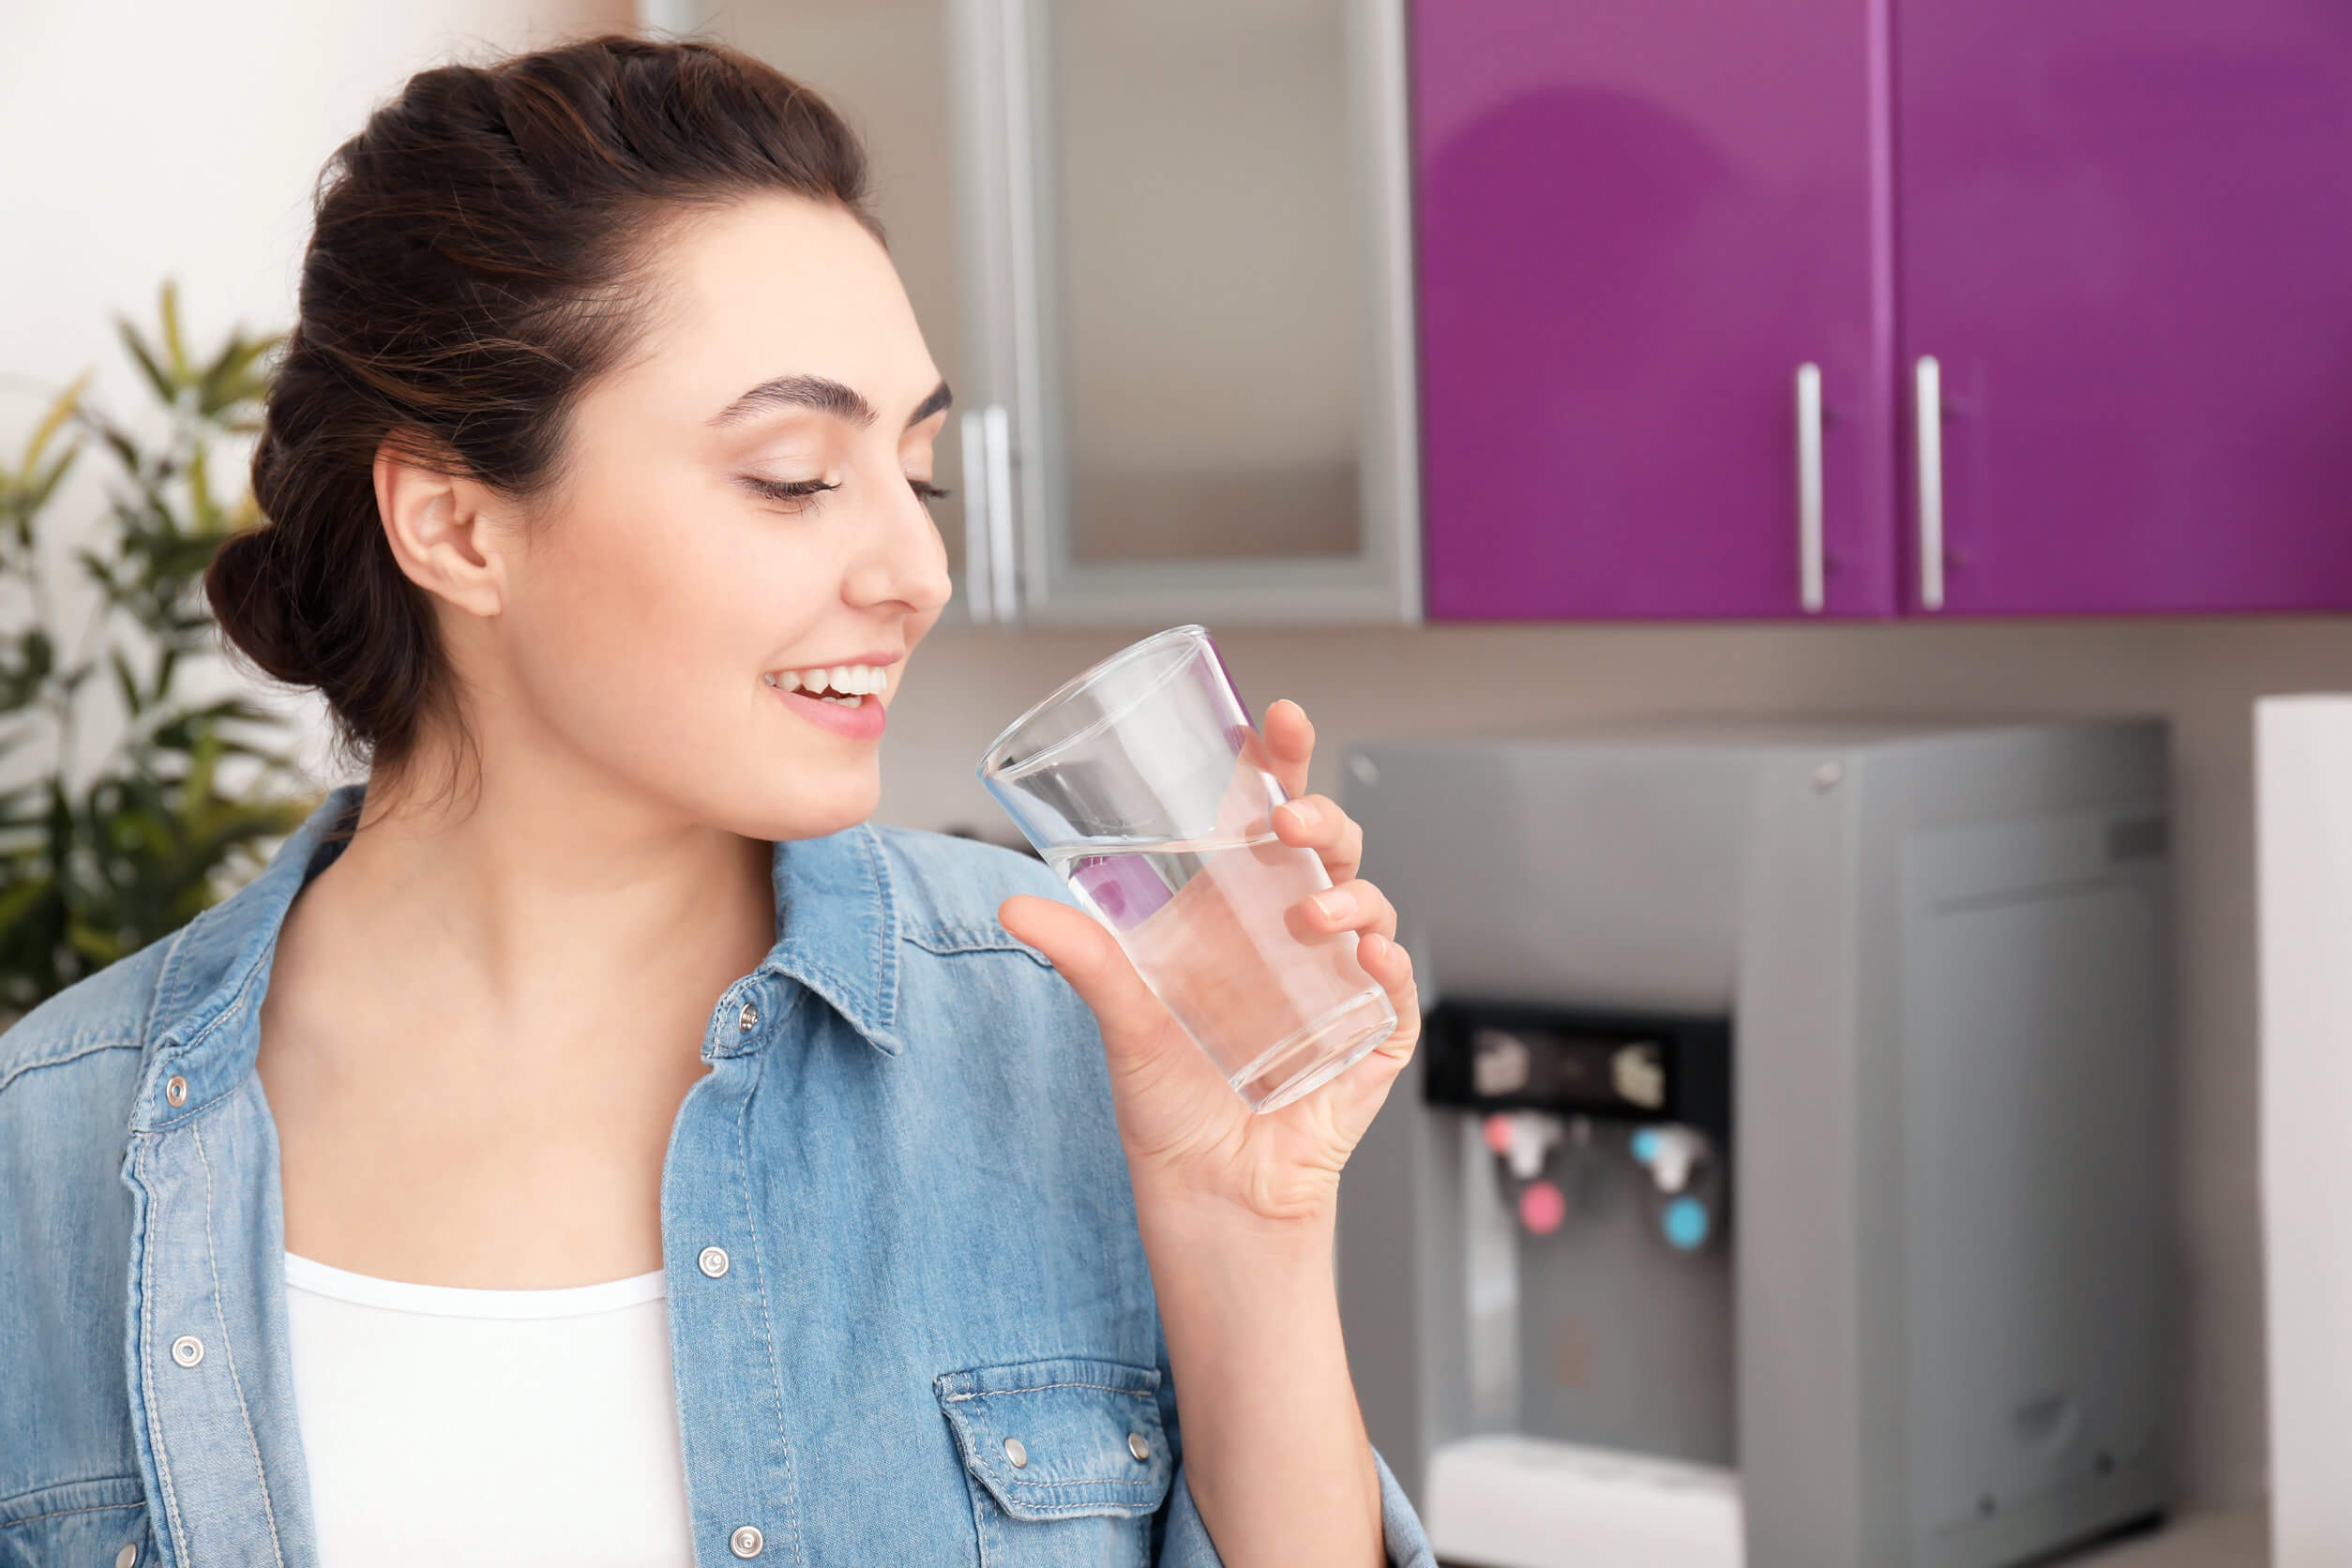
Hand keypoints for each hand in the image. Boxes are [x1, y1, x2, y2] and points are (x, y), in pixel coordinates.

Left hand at [998, 699, 1420, 1226]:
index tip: (1277, 722)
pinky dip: (1390, 963)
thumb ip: (1083, 957)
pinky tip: (1370, 958)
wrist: (1211, 1194)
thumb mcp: (1121, 1018)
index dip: (1280, 764)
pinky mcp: (1372, 1036)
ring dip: (1350, 894)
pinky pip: (1396, 986)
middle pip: (1327, 846)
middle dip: (1320, 816)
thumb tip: (1013, 907)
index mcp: (1239, 911)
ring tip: (1314, 915)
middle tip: (1288, 820)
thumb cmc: (1169, 1105)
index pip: (1267, 817)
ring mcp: (1339, 981)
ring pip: (1369, 904)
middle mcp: (1293, 934)